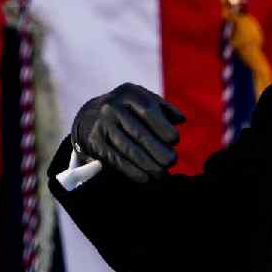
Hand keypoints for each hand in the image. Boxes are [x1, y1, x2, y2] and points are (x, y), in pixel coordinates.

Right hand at [71, 83, 185, 182]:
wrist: (90, 115)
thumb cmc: (129, 110)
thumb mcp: (144, 100)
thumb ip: (165, 108)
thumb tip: (181, 120)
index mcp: (129, 93)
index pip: (148, 111)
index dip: (163, 127)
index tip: (175, 140)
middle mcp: (112, 107)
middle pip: (139, 133)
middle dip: (158, 150)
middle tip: (172, 162)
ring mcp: (101, 125)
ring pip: (128, 149)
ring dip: (148, 165)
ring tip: (162, 174)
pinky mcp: (94, 142)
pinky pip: (116, 160)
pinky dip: (132, 171)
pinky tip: (145, 178)